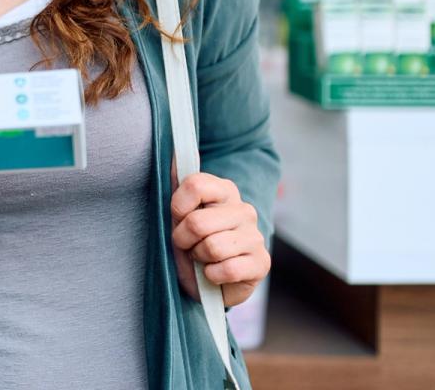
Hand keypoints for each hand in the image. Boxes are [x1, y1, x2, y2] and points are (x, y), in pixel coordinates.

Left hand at [170, 171, 270, 307]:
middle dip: (183, 239)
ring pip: (212, 247)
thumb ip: (176, 185)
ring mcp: (256, 236)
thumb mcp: (177, 214)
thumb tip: (172, 154)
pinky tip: (214, 272)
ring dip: (198, 257)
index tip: (176, 218)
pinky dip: (212, 275)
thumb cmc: (190, 241)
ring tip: (202, 257)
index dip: (177, 207)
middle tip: (187, 244)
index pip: (195, 185)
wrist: (207, 280)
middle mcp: (244, 209)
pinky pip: (227, 269)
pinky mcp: (261, 262)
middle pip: (198, 222)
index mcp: (224, 190)